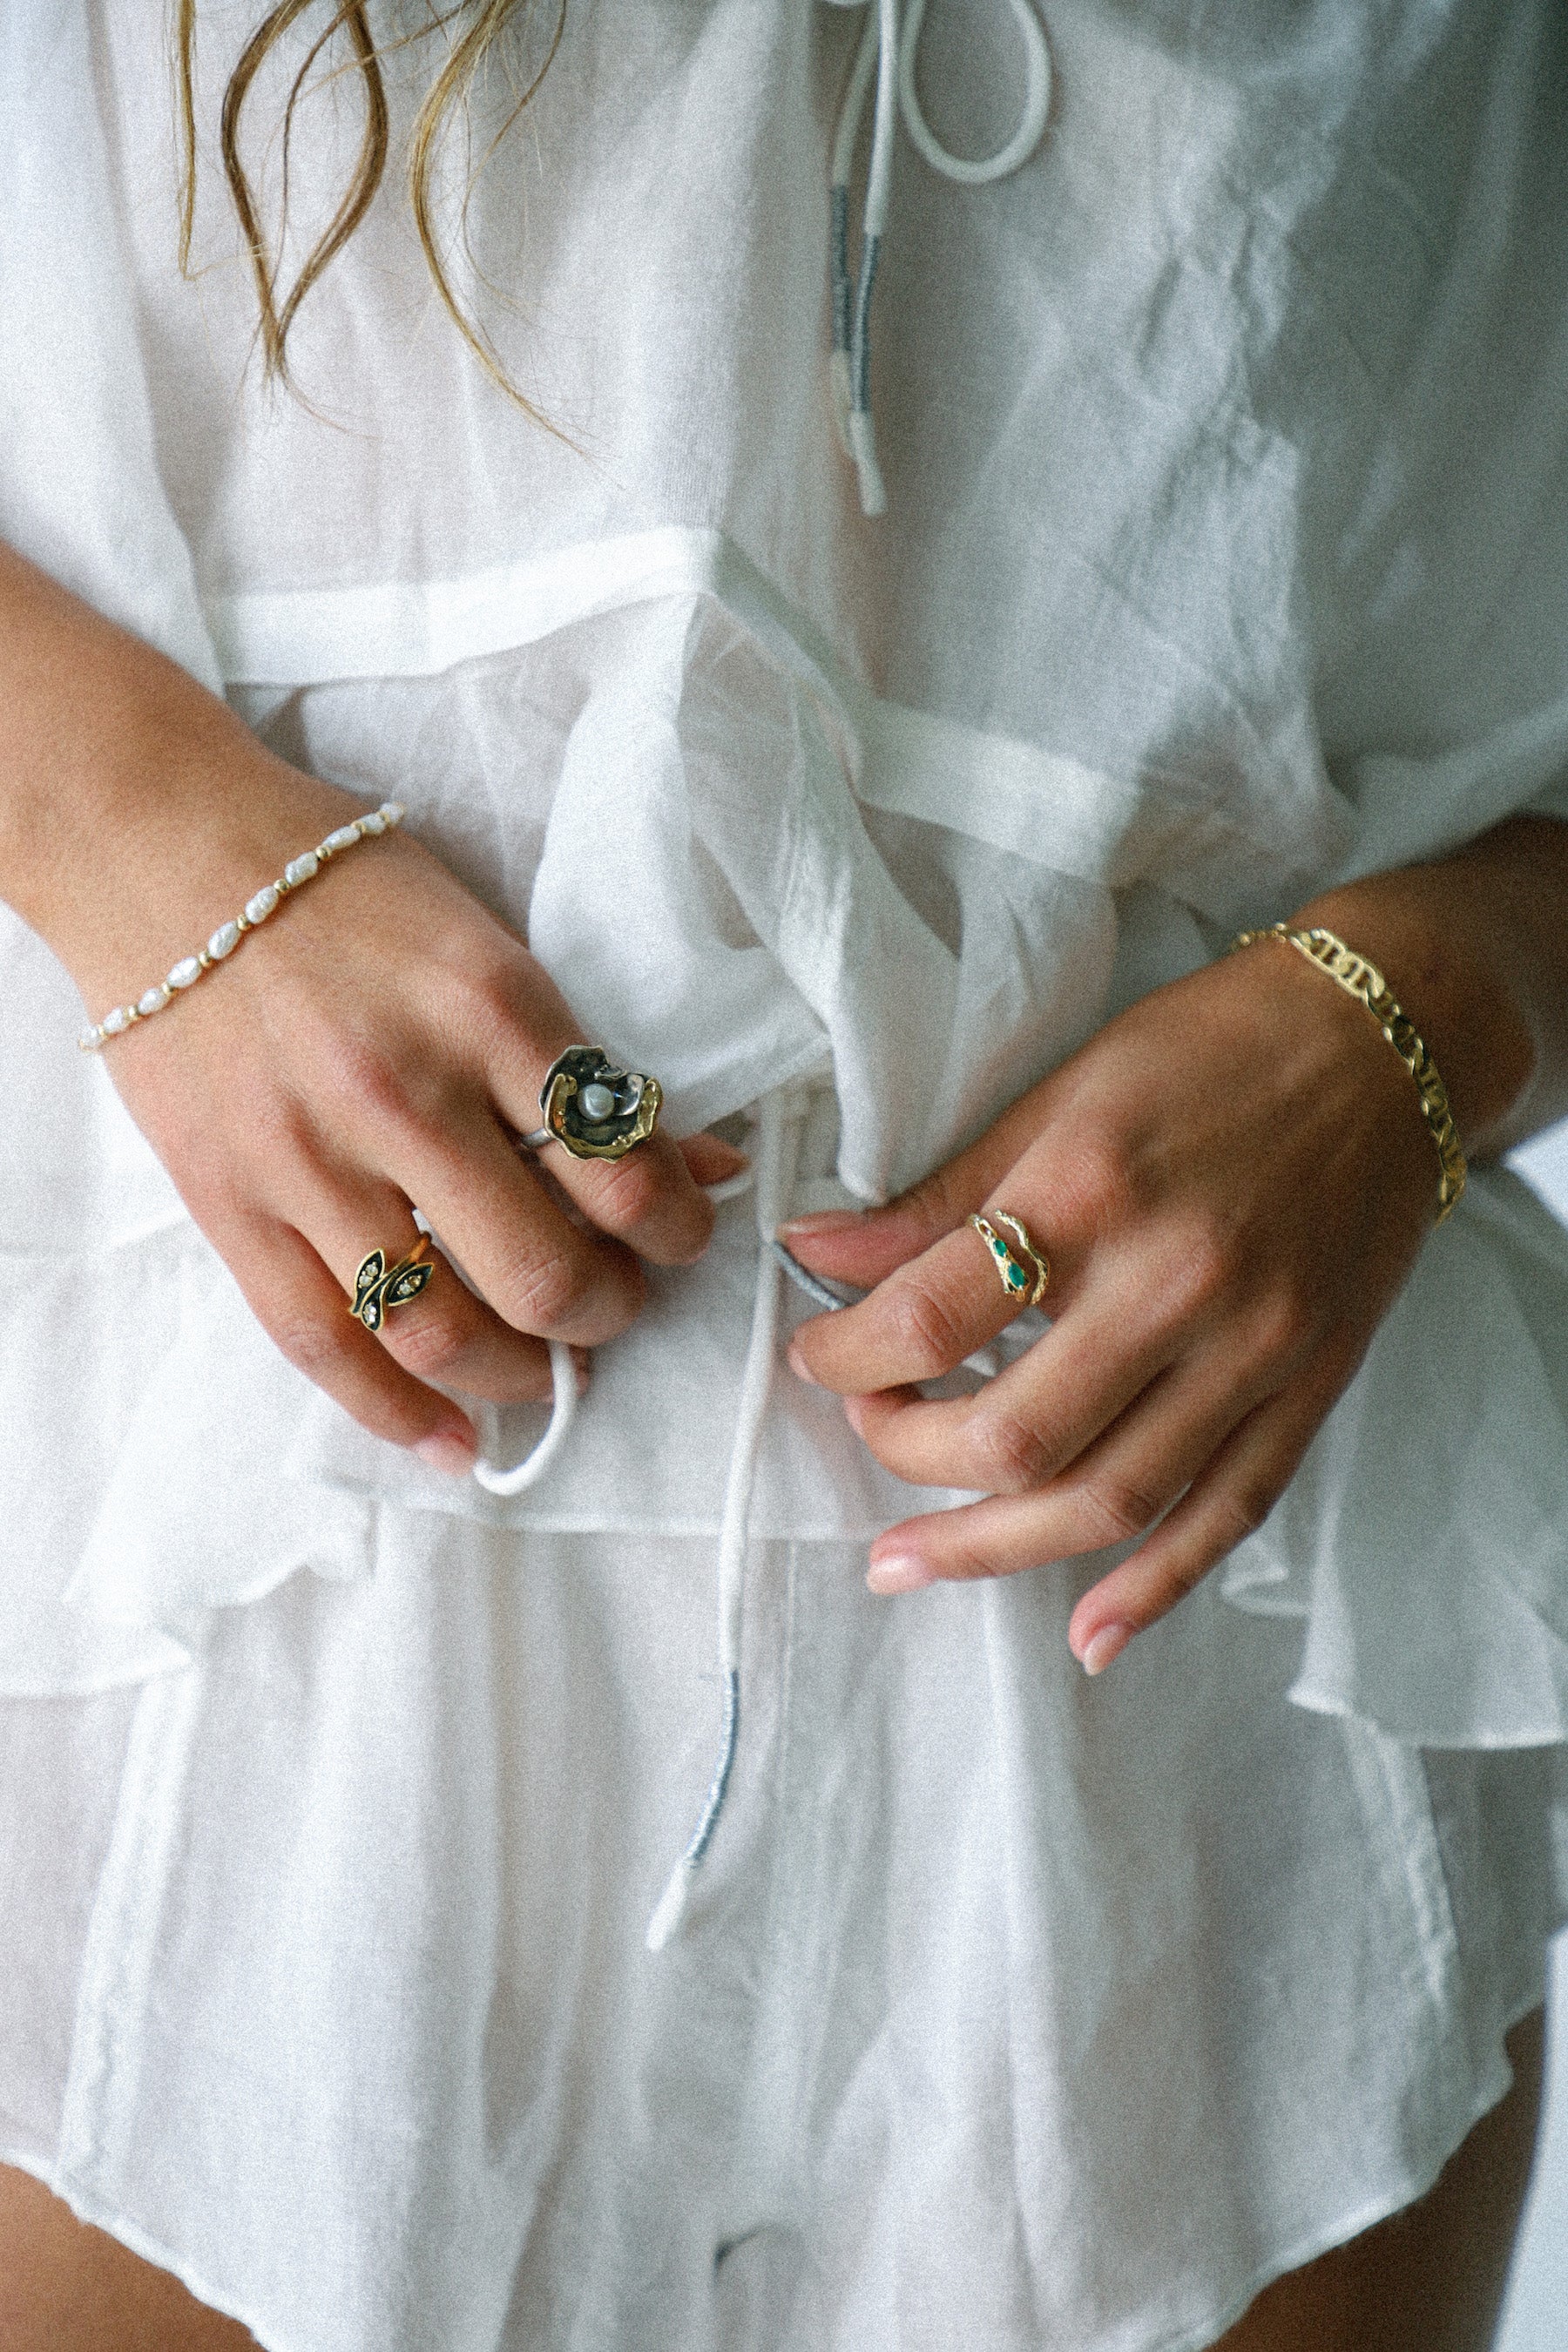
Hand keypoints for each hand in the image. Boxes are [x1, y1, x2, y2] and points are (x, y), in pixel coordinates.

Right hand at [66, 758, 737, 1473]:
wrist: (162, 855)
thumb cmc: (343, 891)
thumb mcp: (489, 943)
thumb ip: (580, 1061)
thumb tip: (698, 1162)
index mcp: (489, 1010)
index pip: (623, 1172)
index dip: (678, 1230)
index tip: (683, 1233)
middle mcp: (402, 1093)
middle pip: (545, 1277)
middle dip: (608, 1314)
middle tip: (617, 1303)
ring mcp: (308, 1160)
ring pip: (441, 1330)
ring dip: (522, 1373)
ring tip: (548, 1364)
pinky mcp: (232, 1206)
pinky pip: (325, 1346)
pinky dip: (401, 1414)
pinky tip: (457, 1442)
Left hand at [783, 938, 1442, 1671]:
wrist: (1387, 1040)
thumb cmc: (1212, 1046)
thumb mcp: (1060, 1092)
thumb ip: (941, 1195)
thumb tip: (816, 1253)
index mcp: (1094, 1189)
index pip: (932, 1314)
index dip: (847, 1352)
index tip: (818, 1353)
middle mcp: (1176, 1282)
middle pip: (1014, 1435)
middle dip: (909, 1451)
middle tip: (870, 1425)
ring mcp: (1254, 1348)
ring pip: (1110, 1499)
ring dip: (992, 1549)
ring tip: (906, 1560)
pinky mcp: (1311, 1389)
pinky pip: (1226, 1513)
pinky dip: (1155, 1588)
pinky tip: (1087, 1636)